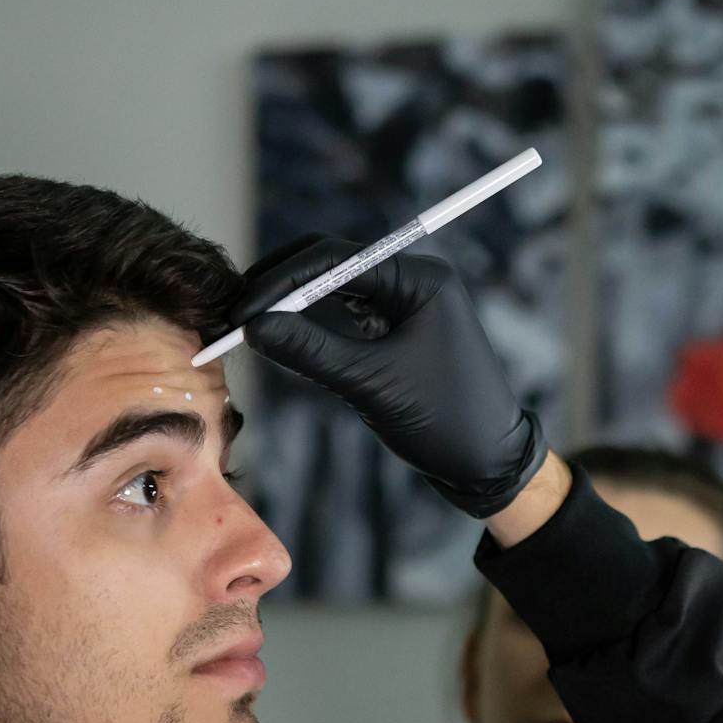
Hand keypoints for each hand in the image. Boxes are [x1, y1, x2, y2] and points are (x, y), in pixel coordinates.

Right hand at [229, 236, 547, 518]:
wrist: (489, 464)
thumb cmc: (445, 421)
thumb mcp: (372, 385)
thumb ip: (312, 352)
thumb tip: (253, 327)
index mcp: (419, 278)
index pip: (335, 258)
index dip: (281, 280)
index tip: (241, 310)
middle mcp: (413, 280)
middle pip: (329, 264)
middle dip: (280, 287)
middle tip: (233, 315)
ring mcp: (404, 304)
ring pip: (332, 289)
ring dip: (291, 305)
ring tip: (245, 326)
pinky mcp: (395, 330)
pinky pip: (343, 315)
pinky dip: (310, 325)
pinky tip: (279, 339)